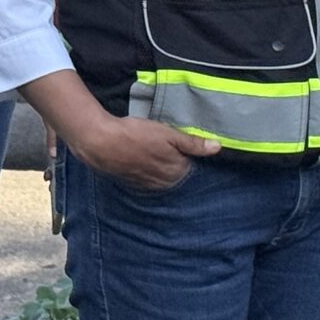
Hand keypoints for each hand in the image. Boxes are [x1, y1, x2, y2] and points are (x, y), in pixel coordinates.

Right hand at [70, 114, 220, 190]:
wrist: (101, 142)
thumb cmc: (136, 135)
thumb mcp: (168, 134)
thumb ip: (193, 143)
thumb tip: (218, 147)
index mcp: (176, 172)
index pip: (189, 162)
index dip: (182, 149)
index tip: (173, 139)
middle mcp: (163, 183)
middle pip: (176, 171)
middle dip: (171, 158)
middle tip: (159, 141)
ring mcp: (147, 185)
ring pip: (161, 175)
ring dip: (158, 164)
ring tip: (148, 148)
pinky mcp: (133, 183)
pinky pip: (146, 178)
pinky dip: (145, 169)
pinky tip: (138, 157)